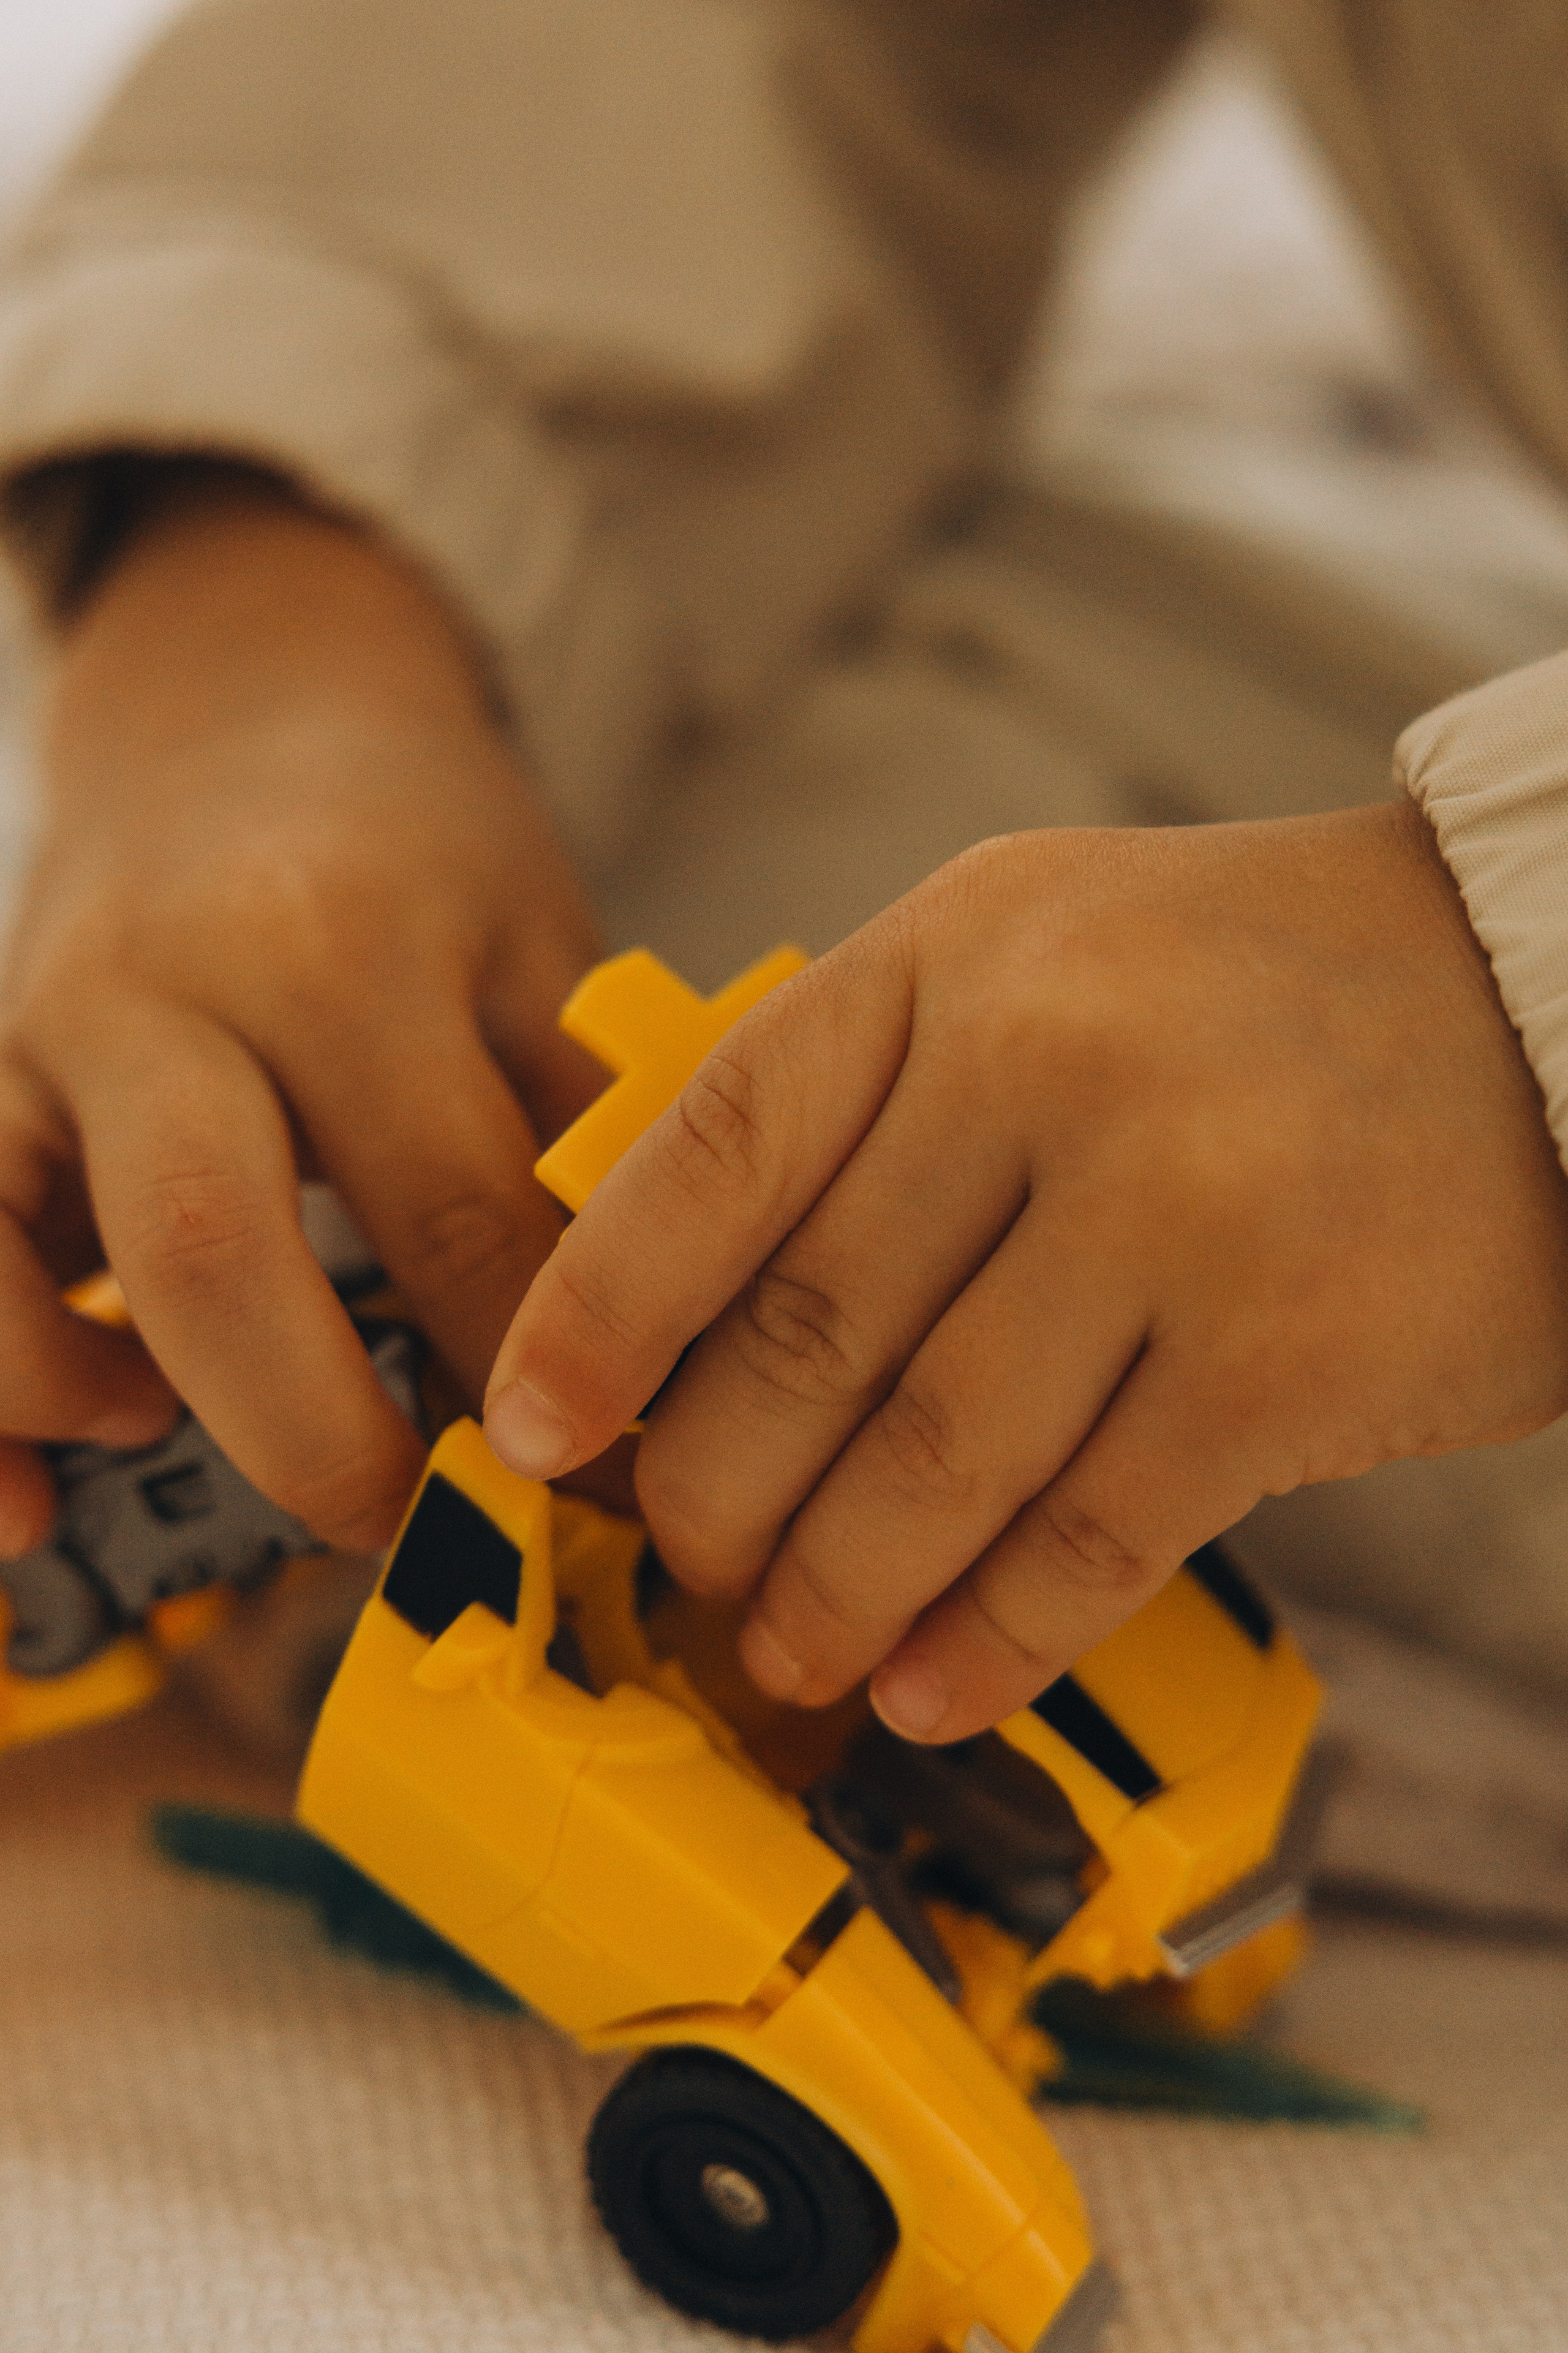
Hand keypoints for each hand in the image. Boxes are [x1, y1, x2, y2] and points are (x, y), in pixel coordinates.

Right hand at [0, 466, 603, 1557]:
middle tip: (409, 1522)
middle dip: (323, 1439)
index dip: (532, 1382)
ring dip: (100, 1409)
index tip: (586, 1481)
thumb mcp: (540, 950)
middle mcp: (172, 985)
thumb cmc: (419, 847)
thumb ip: (582, 1135)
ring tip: (187, 1457)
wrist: (243, 693)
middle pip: (220, 1254)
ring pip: (24, 1253)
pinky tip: (48, 1477)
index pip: (456, 1224)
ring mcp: (48, 1030)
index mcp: (349, 949)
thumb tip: (647, 1356)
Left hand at [486, 805, 1567, 1739]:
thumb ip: (871, 1096)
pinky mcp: (1282, 1356)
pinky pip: (1087, 1537)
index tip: (532, 1430)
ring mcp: (1170, 1209)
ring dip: (834, 1591)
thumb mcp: (1032, 961)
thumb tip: (689, 1310)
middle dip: (712, 1489)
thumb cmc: (1253, 995)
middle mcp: (1045, 1062)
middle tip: (685, 1565)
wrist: (1537, 990)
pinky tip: (935, 1687)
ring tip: (793, 1651)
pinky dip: (991, 1635)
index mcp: (951, 954)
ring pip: (929, 1460)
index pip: (714, 1153)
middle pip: (802, 1335)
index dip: (594, 1312)